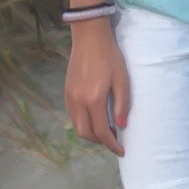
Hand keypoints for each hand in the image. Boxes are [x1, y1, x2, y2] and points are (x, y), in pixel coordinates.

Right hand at [65, 18, 128, 154]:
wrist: (89, 38)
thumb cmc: (110, 57)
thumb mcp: (122, 80)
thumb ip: (122, 105)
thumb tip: (121, 126)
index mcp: (94, 100)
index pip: (102, 131)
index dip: (112, 144)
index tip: (121, 151)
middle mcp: (79, 101)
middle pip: (86, 133)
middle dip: (100, 142)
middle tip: (113, 140)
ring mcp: (70, 97)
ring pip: (77, 126)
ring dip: (90, 134)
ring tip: (105, 131)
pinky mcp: (66, 91)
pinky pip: (72, 115)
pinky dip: (82, 123)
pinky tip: (93, 118)